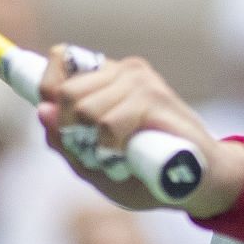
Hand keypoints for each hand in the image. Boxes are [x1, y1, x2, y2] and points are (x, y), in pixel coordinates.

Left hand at [37, 45, 243, 215]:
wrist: (201, 180)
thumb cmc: (147, 173)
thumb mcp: (95, 164)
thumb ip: (66, 142)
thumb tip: (43, 111)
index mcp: (104, 80)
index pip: (59, 63)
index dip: (47, 91)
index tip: (61, 123)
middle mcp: (120, 72)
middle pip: (65, 92)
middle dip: (71, 131)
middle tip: (95, 153)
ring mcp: (138, 80)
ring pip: (85, 109)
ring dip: (94, 145)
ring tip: (118, 158)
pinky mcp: (154, 96)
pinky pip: (108, 123)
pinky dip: (110, 148)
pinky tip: (128, 157)